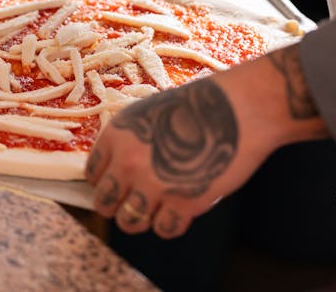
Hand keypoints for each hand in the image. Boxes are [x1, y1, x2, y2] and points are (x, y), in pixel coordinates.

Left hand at [85, 44, 327, 237]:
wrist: (242, 108)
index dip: (108, 182)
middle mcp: (129, 161)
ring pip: (129, 222)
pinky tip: (184, 206)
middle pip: (105, 204)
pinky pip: (164, 229)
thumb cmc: (202, 105)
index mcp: (118, 134)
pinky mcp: (184, 202)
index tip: (122, 182)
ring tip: (161, 205)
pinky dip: (172, 223)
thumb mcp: (152, 111)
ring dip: (143, 218)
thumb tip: (118, 170)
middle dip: (120, 205)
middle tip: (140, 198)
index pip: (93, 175)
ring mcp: (155, 184)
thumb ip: (131, 140)